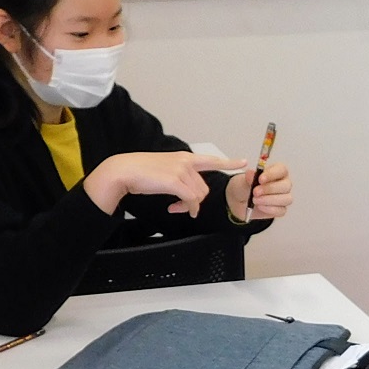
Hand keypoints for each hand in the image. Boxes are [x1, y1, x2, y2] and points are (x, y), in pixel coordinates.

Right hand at [85, 151, 233, 216]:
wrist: (125, 171)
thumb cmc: (142, 171)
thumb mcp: (166, 169)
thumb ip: (180, 176)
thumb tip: (190, 195)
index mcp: (185, 157)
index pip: (211, 160)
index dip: (229, 162)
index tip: (243, 162)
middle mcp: (186, 162)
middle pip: (204, 188)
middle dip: (196, 201)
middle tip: (181, 208)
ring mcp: (181, 171)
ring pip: (198, 195)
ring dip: (190, 206)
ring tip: (175, 207)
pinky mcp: (175, 181)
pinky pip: (190, 200)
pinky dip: (188, 208)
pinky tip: (179, 210)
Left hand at [227, 160, 293, 219]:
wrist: (242, 200)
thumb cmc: (248, 185)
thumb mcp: (245, 179)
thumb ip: (249, 176)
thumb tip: (251, 173)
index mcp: (278, 171)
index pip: (282, 170)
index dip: (272, 174)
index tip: (260, 179)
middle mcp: (284, 183)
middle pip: (286, 186)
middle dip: (269, 189)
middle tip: (255, 192)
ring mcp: (285, 197)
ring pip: (286, 199)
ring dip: (269, 200)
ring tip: (254, 200)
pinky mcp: (281, 209)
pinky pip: (281, 210)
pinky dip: (269, 209)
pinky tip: (259, 207)